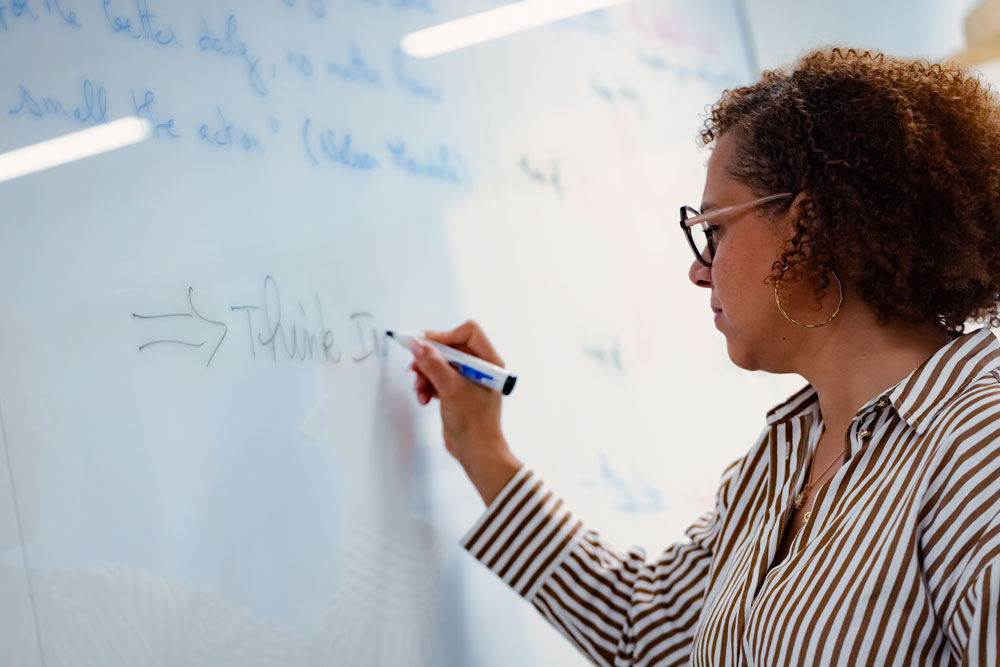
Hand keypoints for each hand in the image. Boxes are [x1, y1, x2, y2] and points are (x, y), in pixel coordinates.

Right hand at [409, 320, 521, 503]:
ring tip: (420, 390)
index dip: (444, 336)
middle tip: (415, 366)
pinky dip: (428, 385)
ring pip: (440, 363)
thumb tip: (418, 345)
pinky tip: (424, 398)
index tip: (424, 345)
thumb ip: (434, 365)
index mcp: (489, 362)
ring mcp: (467, 379)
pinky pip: (437, 378)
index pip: (467, 333)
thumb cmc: (475, 425)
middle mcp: (480, 367)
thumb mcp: (451, 390)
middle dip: (430, 358)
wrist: (476, 453)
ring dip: (425, 375)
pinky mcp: (456, 390)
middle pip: (449, 347)